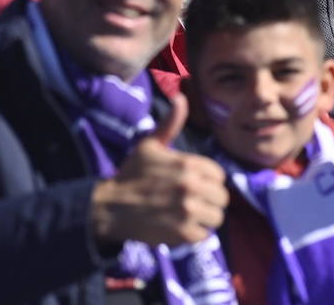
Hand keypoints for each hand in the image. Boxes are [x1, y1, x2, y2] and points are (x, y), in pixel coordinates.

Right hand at [88, 94, 228, 246]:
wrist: (110, 206)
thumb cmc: (132, 174)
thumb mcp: (150, 145)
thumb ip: (170, 124)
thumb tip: (180, 97)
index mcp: (188, 163)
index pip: (219, 175)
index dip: (208, 181)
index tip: (194, 185)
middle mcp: (191, 185)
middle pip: (222, 198)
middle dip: (210, 201)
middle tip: (193, 203)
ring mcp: (187, 210)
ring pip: (217, 218)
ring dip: (205, 219)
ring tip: (189, 217)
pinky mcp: (182, 233)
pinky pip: (204, 236)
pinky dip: (194, 235)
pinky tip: (181, 228)